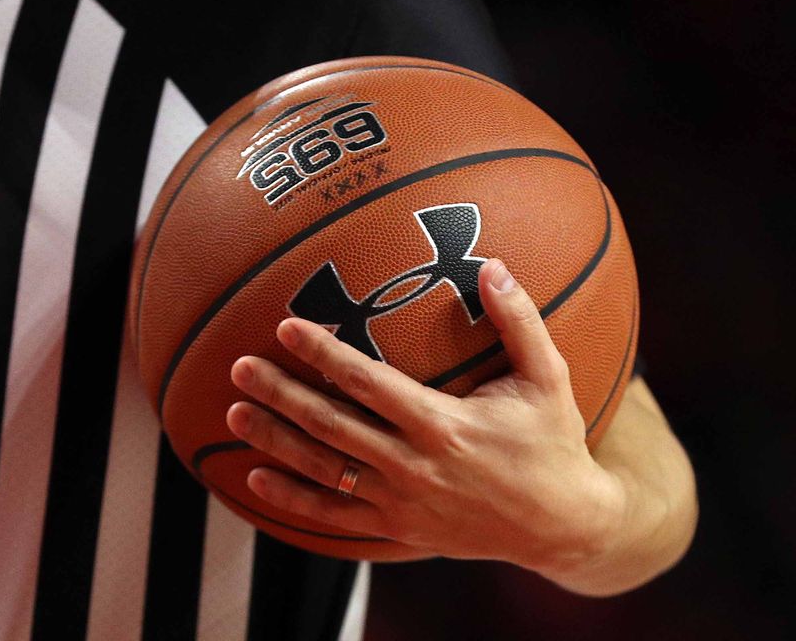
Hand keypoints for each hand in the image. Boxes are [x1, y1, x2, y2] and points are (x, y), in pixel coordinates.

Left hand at [226, 258, 625, 575]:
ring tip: (234, 414)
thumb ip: (519, 321)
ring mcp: (401, 503)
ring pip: (323, 471)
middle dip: (281, 395)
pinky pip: (333, 518)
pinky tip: (257, 477)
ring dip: (275, 441)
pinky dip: (292, 500)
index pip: (367, 382)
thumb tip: (494, 264)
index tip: (285, 327)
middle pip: (331, 426)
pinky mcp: (398, 530)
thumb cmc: (553, 444)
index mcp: (443, 424)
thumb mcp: (548, 379)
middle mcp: (413, 465)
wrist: (561, 526)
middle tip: (239, 368)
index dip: (323, 354)